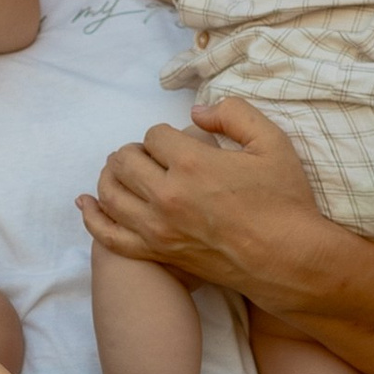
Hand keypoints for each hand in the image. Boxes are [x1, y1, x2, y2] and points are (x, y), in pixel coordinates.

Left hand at [79, 98, 317, 285]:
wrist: (287, 260)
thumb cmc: (284, 202)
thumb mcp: (272, 143)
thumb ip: (233, 114)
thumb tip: (196, 113)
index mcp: (193, 163)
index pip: (153, 135)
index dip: (164, 135)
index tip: (178, 143)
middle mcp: (167, 195)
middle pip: (125, 160)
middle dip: (134, 152)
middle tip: (149, 156)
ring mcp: (157, 227)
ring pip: (110, 193)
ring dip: (111, 176)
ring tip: (123, 172)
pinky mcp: (157, 252)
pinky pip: (109, 235)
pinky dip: (93, 217)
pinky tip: (86, 204)